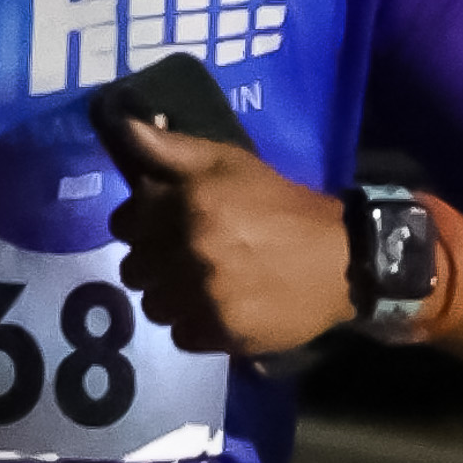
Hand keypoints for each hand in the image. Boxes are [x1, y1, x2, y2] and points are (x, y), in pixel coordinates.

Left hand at [103, 115, 355, 356]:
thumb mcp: (229, 162)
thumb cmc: (279, 204)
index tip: (166, 226)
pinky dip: (196, 326)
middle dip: (155, 263)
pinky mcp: (221, 332)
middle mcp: (190, 248)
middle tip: (189, 258)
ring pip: (153, 307)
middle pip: (134, 269)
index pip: (123, 223)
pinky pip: (180, 336)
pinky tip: (221, 308)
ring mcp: (204, 295)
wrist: (339, 259)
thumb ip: (171, 147)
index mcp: (188, 201)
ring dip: (173, 298)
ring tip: (205, 286)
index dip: (142, 225)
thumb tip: (124, 127)